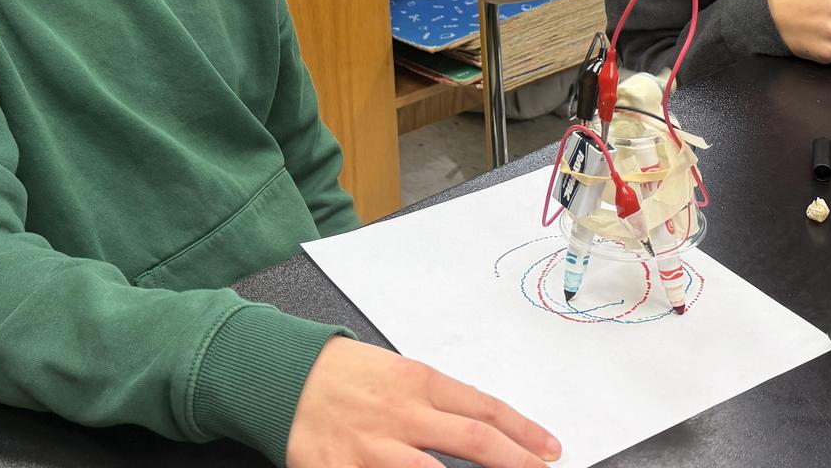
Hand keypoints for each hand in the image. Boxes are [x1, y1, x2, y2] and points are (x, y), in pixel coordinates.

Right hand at [286, 337, 560, 467]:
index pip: (485, 409)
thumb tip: (482, 428)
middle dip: (517, 462)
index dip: (524, 432)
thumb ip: (436, 401)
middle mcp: (403, 415)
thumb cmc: (342, 373)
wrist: (280, 376)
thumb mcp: (397, 372)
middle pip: (475, 442)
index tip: (550, 449)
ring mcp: (374, 448)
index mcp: (419, 382)